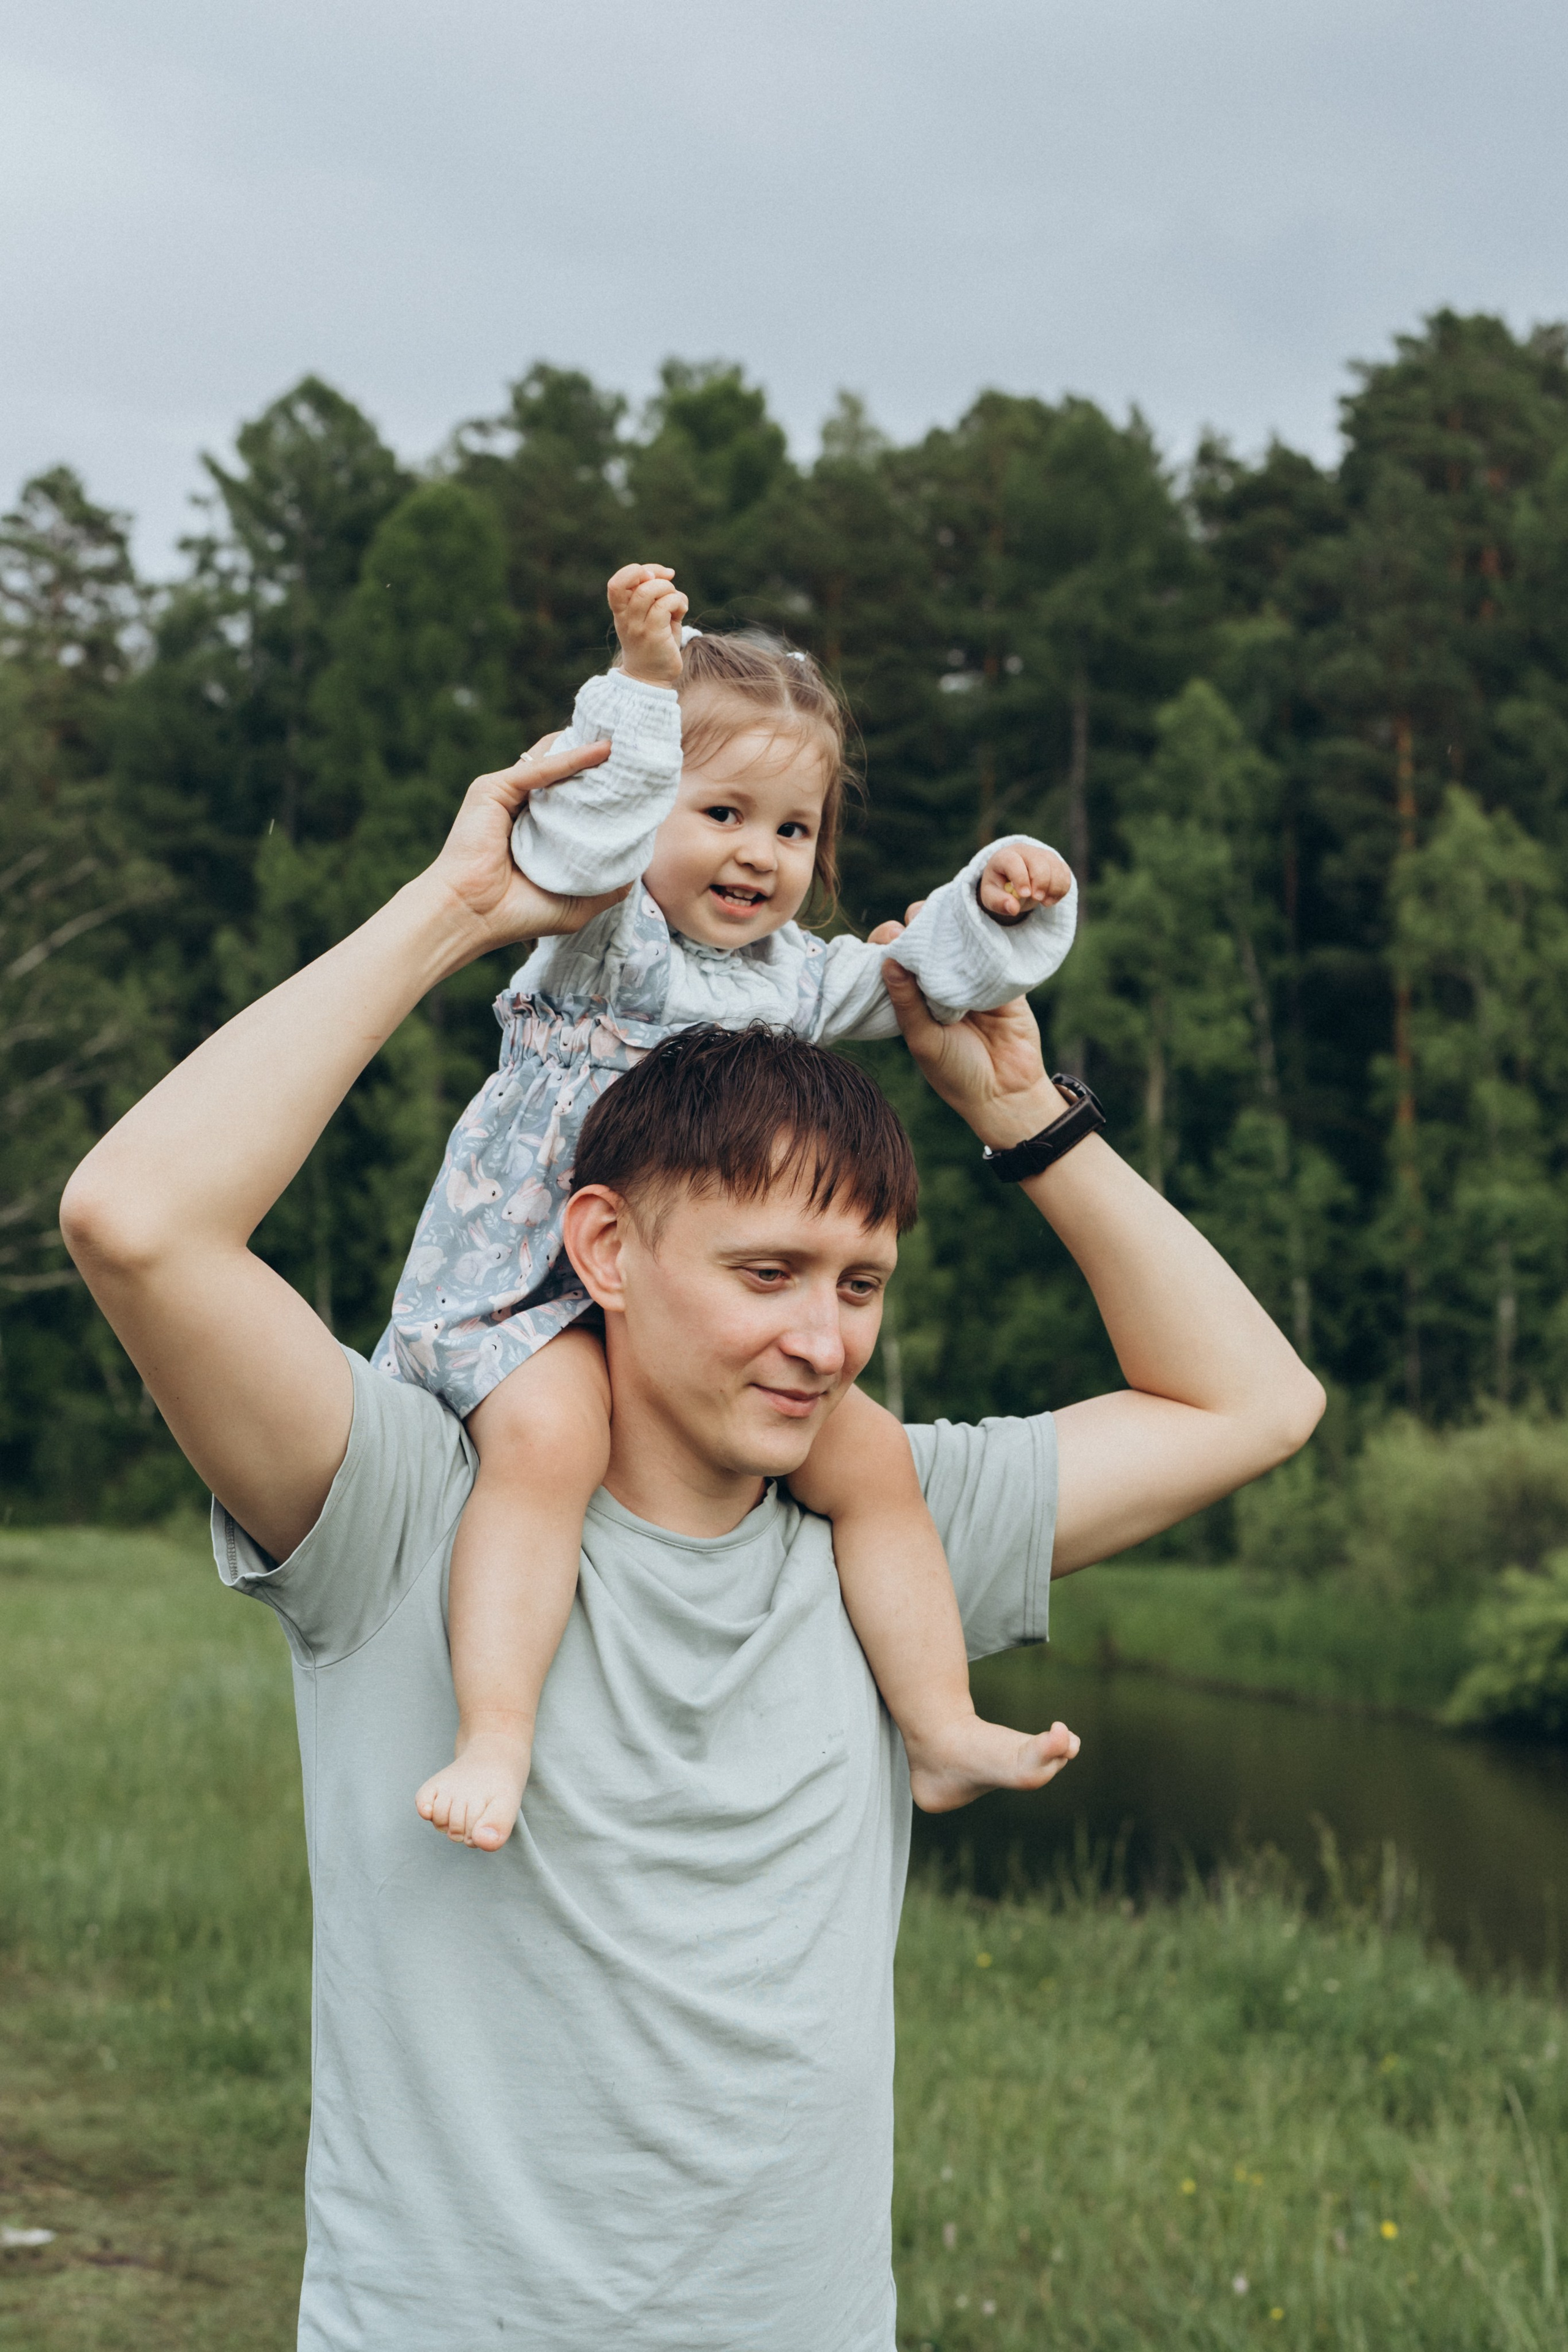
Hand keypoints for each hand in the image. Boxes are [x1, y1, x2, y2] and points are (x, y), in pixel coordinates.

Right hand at [426, 732, 629, 956]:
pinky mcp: (495, 789)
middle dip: (600, 766)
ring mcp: (508, 797)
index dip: (605, 793)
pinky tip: (602, 751)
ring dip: (588, 751)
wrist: (472, 917)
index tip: (640, 786)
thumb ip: (607, 884)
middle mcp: (524, 811)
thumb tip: (638, 865)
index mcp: (539, 835)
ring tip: (626, 743)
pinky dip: (571, 758)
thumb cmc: (517, 916)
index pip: (576, 803)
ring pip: (554, 764)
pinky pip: (539, 767)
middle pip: (566, 777)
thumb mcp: (576, 904)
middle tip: (637, 754)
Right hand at [607, 562, 687, 686]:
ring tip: (676, 604)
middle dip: (659, 578)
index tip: (652, 576)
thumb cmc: (653, 644)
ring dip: (670, 590)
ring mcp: (638, 627)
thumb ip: (653, 594)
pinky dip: (679, 603)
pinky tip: (681, 613)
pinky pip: (667, 605)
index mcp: (620, 612)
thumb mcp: (648, 615)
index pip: (616, 583)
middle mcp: (625, 618)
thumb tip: (668, 573)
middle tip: (669, 591)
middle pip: (637, 582)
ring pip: (651, 591)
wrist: (650, 679)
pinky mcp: (654, 635)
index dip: (636, 571)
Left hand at [873, 905, 1066, 1151]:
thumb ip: (906, 1002)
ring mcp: (969, 973)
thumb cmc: (956, 1072)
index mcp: (911, 995)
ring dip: (950, 918)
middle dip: (919, 923)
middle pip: (924, 935)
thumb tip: (886, 960)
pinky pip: (991, 944)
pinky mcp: (1000, 973)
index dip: (889, 940)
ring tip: (947, 916)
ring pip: (955, 932)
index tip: (891, 937)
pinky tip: (978, 919)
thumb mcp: (924, 1040)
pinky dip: (984, 930)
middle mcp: (937, 979)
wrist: (1007, 1091)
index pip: (893, 955)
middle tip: (921, 925)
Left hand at [978, 840, 1073, 923]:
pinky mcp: (1055, 862)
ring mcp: (1042, 855)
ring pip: (1056, 867)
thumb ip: (999, 902)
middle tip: (1038, 899)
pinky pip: (1065, 873)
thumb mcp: (991, 896)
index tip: (1025, 894)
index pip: (1014, 862)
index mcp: (1005, 856)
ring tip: (1044, 903)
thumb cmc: (999, 886)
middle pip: (1039, 861)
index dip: (1021, 878)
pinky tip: (1050, 899)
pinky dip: (1061, 889)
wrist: (1011, 879)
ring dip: (1054, 888)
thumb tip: (1013, 908)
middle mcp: (1025, 851)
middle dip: (1041, 882)